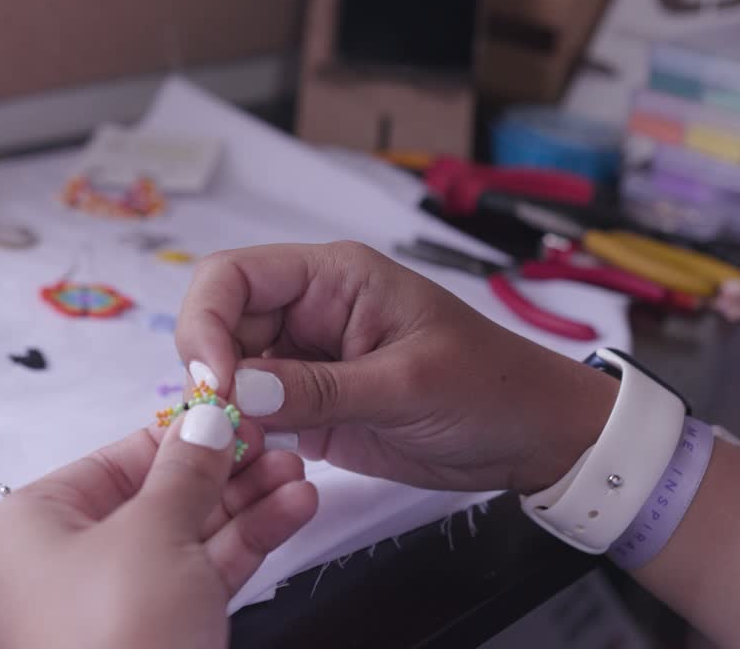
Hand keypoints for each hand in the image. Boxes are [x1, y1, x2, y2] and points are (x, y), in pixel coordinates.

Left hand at [0, 406, 317, 648]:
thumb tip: (206, 419)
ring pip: (191, 534)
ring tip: (299, 473)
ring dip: (249, 502)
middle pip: (160, 494)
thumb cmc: (113, 636)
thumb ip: (187, 469)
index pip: (118, 458)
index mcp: (34, 525)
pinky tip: (294, 509)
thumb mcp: (154, 531)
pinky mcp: (160, 632)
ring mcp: (118, 600)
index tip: (239, 413)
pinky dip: (248, 541)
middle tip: (280, 443)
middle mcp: (68, 561)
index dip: (184, 433)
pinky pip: (206, 573)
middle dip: (227, 470)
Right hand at [174, 241, 619, 494]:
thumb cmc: (490, 387)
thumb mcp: (407, 384)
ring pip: (230, 375)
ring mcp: (308, 362)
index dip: (207, 323)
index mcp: (334, 278)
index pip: (234, 277)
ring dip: (224, 413)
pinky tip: (253, 463)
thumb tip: (235, 388)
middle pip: (220, 327)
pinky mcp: (311, 407)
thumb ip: (320, 388)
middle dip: (211, 374)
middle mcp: (311, 312)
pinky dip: (243, 439)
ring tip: (240, 453)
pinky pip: (255, 415)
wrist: (532, 436)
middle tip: (222, 430)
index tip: (217, 383)